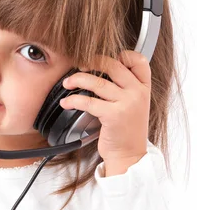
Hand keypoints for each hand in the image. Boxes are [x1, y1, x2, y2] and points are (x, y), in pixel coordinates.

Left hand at [60, 50, 150, 165]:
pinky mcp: (114, 115)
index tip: (104, 59)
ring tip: (67, 83)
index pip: (138, 60)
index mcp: (144, 87)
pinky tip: (66, 103)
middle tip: (78, 65)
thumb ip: (125, 87)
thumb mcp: (134, 104)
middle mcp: (138, 93)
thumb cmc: (126, 130)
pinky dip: (73, 100)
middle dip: (91, 61)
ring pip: (97, 81)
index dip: (121, 54)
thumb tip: (100, 68)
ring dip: (77, 79)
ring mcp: (127, 103)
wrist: (129, 155)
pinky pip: (88, 101)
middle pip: (112, 65)